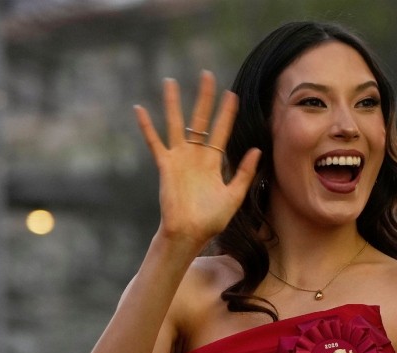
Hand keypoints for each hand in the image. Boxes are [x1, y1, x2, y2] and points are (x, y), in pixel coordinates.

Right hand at [134, 70, 260, 246]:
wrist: (190, 233)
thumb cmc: (212, 219)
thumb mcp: (234, 195)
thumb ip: (245, 173)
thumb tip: (257, 150)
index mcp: (213, 162)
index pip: (221, 131)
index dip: (227, 113)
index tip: (232, 94)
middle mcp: (196, 155)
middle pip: (200, 120)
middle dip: (204, 98)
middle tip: (206, 75)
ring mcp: (179, 159)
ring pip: (176, 124)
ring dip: (173, 104)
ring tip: (171, 82)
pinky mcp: (165, 165)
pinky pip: (154, 142)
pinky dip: (147, 127)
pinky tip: (139, 109)